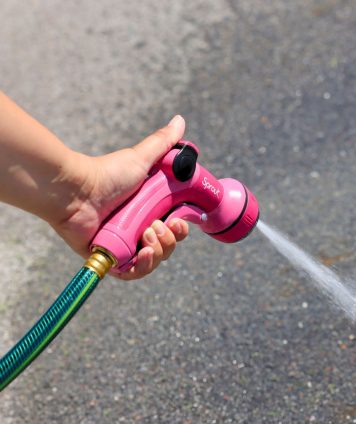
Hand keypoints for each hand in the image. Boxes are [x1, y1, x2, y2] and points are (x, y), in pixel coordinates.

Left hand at [51, 115, 188, 279]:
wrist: (76, 191)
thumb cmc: (106, 174)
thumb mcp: (140, 158)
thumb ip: (163, 143)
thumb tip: (180, 120)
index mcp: (149, 211)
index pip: (174, 227)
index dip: (181, 228)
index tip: (180, 221)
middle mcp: (139, 229)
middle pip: (168, 246)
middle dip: (171, 240)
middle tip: (159, 226)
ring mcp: (126, 245)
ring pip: (155, 260)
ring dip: (159, 250)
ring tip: (147, 234)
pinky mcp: (112, 258)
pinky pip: (134, 273)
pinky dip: (143, 267)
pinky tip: (144, 253)